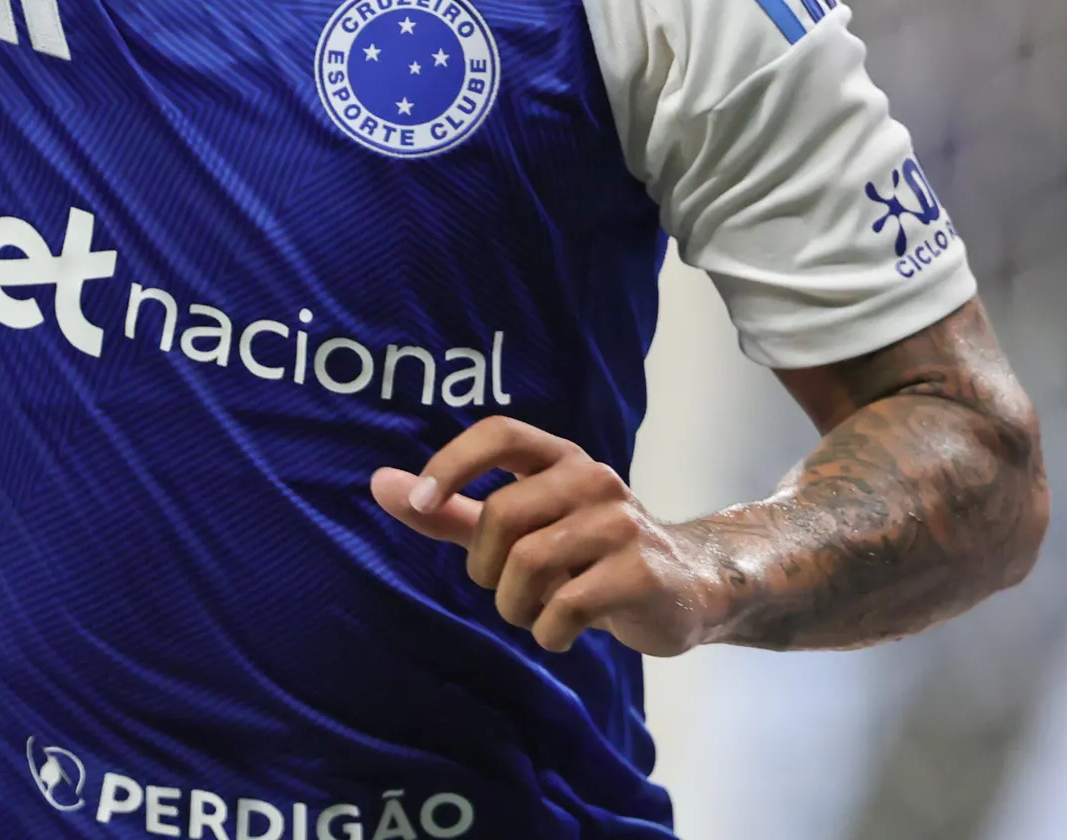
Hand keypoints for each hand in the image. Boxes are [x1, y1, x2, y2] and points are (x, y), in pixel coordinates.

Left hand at [372, 417, 723, 655]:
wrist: (688, 588)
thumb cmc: (588, 554)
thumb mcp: (519, 528)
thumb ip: (451, 509)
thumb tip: (378, 484)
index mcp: (559, 458)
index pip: (500, 434)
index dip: (453, 463)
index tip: (422, 503)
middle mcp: (592, 479)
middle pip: (503, 514)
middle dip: (485, 568)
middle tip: (502, 589)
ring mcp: (621, 523)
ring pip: (530, 564)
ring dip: (515, 606)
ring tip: (534, 613)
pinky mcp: (641, 572)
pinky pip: (566, 607)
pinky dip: (548, 632)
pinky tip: (561, 631)